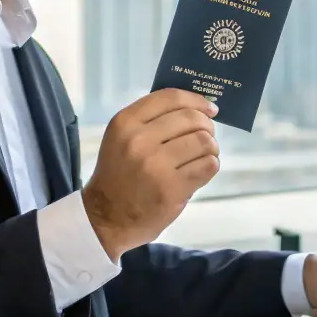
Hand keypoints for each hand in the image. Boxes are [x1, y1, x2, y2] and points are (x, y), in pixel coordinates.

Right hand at [82, 89, 219, 260]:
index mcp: (125, 123)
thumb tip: (196, 107)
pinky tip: (200, 170)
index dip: (196, 99)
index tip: (210, 107)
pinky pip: (207, 166)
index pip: (170, 97)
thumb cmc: (119, 174)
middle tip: (207, 135)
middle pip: (192, 118)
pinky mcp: (170, 188)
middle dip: (207, 125)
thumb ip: (152, 120)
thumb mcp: (122, 138)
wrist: (105, 218)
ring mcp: (155, 165)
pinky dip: (210, 165)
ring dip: (211, 147)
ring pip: (204, 141)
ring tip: (204, 154)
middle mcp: (138, 141)